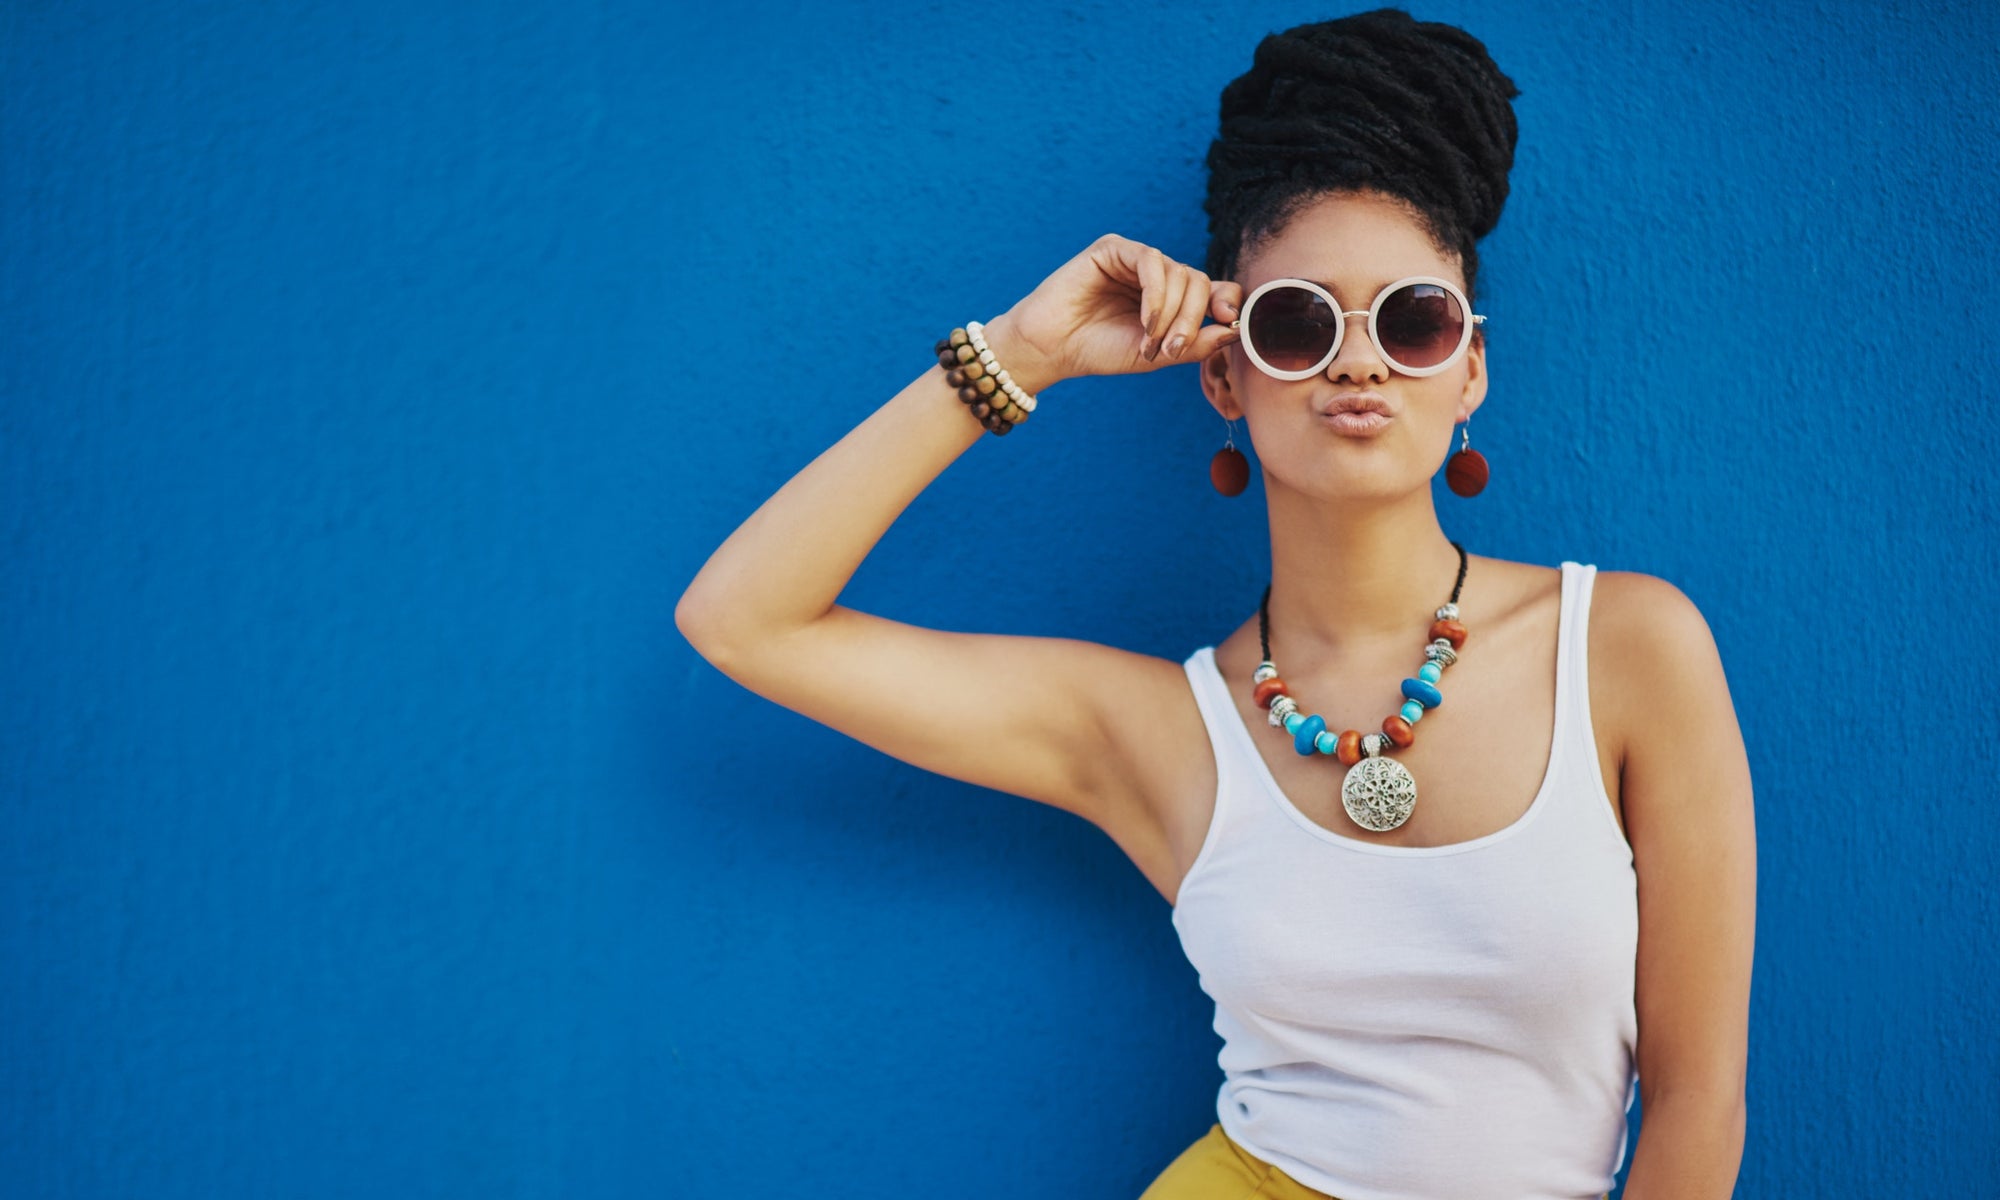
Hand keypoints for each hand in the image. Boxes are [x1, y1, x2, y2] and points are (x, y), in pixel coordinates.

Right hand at [979, 234, 1244, 392]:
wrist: (1053, 348)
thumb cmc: (1100, 350)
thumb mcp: (1156, 355)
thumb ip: (1195, 344)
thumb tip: (1236, 330)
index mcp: (1171, 298)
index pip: (1214, 289)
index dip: (1228, 300)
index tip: (1230, 322)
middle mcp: (1157, 275)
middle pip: (1199, 282)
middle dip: (1192, 319)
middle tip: (1172, 350)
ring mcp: (1135, 260)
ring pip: (1179, 272)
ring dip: (1171, 312)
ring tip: (1149, 341)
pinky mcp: (1114, 249)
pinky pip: (1151, 261)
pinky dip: (1155, 294)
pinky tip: (1145, 320)